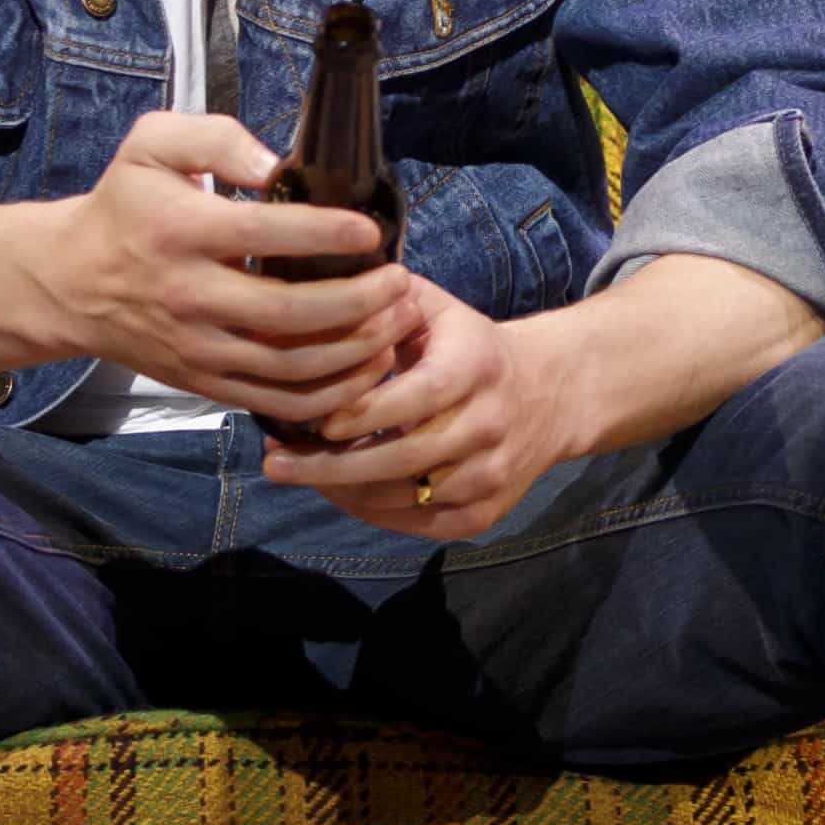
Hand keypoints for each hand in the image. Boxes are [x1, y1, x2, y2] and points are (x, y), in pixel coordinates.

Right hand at [39, 109, 410, 422]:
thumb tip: (276, 164)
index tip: (370, 230)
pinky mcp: (205, 383)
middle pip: (289, 313)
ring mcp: (199, 348)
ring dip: (356, 350)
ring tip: (398, 321)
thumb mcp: (153, 145)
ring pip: (291, 367)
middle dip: (359, 302)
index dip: (325, 233)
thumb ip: (216, 138)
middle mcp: (190, 296)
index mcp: (182, 232)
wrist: (72, 282)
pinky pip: (277, 402)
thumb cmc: (125, 205)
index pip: (264, 235)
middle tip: (401, 281)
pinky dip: (330, 394)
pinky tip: (365, 367)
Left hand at [265, 274, 568, 543]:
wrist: (549, 394)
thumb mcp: (438, 309)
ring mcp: (491, 475)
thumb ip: (384, 302)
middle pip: (406, 458)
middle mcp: (490, 425)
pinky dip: (373, 513)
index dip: (367, 411)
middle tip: (276, 463)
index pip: (420, 395)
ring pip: (408, 497)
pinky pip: (420, 526)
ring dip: (345, 491)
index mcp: (478, 366)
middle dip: (333, 465)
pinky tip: (338, 493)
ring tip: (296, 474)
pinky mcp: (485, 512)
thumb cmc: (470, 345)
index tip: (316, 419)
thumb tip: (320, 298)